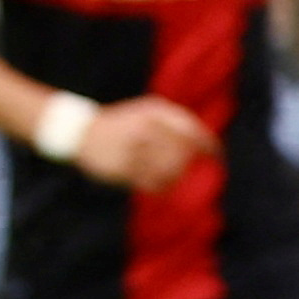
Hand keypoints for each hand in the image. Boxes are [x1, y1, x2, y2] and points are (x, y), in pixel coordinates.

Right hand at [75, 95, 218, 192]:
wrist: (81, 131)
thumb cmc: (123, 122)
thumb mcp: (148, 111)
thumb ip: (175, 122)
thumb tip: (205, 143)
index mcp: (153, 112)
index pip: (190, 130)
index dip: (208, 144)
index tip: (217, 155)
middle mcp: (145, 129)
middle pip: (182, 152)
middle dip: (187, 161)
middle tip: (185, 167)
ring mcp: (133, 148)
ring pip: (169, 169)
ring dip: (175, 176)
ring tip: (172, 177)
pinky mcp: (123, 168)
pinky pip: (152, 183)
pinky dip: (163, 187)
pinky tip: (163, 186)